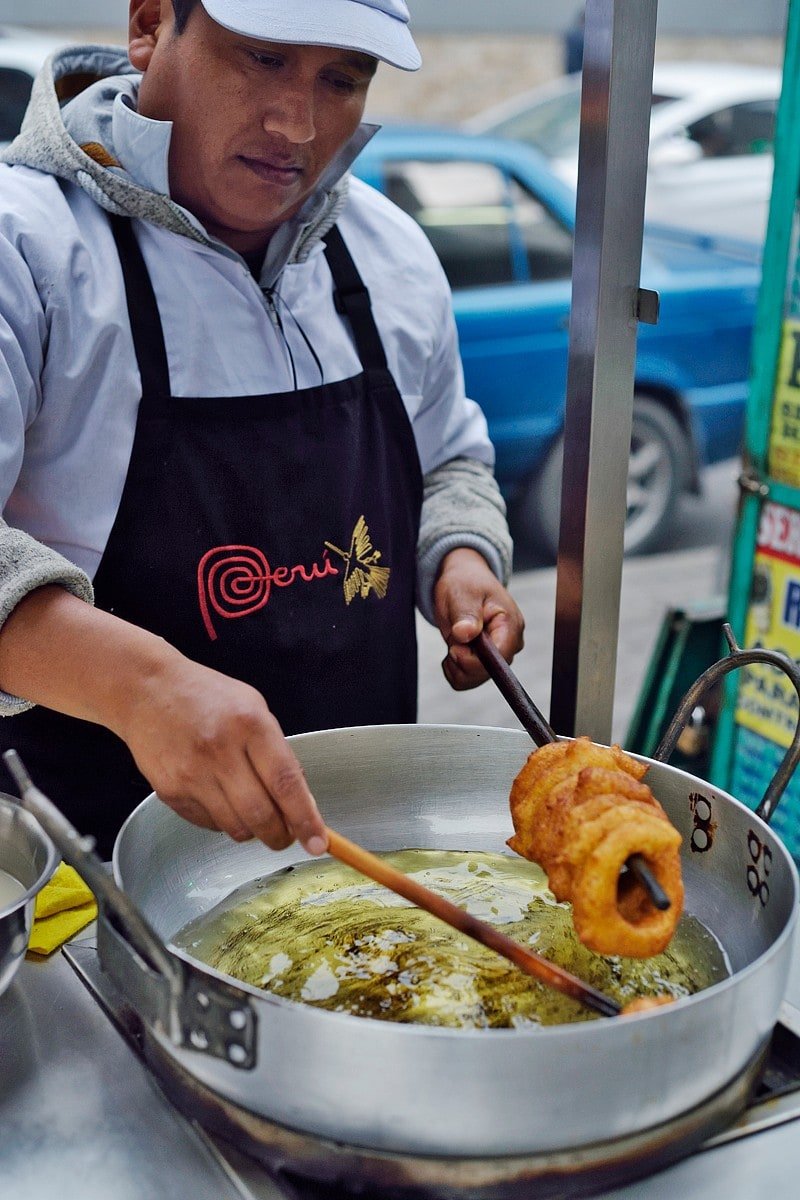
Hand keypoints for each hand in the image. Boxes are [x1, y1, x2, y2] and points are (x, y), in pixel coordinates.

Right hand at [115, 652, 327, 853]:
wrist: (147, 691)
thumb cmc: (207, 696)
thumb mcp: (253, 708)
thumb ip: (276, 751)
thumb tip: (299, 801)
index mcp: (250, 725)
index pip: (285, 783)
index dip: (305, 818)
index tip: (318, 842)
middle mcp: (221, 751)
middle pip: (261, 815)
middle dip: (281, 836)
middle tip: (287, 836)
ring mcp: (192, 774)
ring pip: (235, 827)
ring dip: (253, 831)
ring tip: (253, 813)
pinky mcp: (170, 791)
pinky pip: (208, 824)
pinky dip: (223, 822)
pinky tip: (222, 800)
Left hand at [432, 547, 524, 689]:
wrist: (463, 582)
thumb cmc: (465, 583)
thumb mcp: (462, 593)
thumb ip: (465, 614)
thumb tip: (465, 634)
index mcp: (510, 625)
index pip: (499, 658)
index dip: (473, 660)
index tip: (454, 646)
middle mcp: (510, 644)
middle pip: (487, 673)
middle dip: (461, 660)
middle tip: (454, 635)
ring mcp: (499, 655)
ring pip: (474, 679)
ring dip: (456, 665)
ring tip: (454, 640)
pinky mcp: (487, 663)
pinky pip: (467, 680)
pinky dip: (454, 669)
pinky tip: (454, 649)